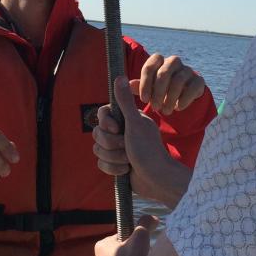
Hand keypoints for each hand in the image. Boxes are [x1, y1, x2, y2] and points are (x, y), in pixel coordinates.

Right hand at [93, 77, 191, 206]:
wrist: (157, 179)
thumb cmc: (149, 150)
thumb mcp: (136, 124)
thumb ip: (125, 101)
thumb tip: (119, 76)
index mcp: (126, 119)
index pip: (102, 114)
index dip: (106, 123)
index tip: (117, 129)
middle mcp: (120, 131)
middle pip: (98, 133)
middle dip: (111, 144)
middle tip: (126, 147)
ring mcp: (117, 148)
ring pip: (98, 149)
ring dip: (113, 157)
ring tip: (128, 160)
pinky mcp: (114, 163)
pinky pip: (100, 163)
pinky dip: (113, 168)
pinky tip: (126, 170)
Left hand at [135, 53, 205, 114]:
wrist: (181, 95)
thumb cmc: (160, 90)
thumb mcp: (148, 89)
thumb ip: (138, 87)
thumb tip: (127, 84)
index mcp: (159, 61)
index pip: (150, 66)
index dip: (146, 83)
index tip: (144, 99)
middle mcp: (173, 62)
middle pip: (164, 73)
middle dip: (158, 92)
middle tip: (155, 107)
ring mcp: (187, 70)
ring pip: (178, 81)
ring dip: (170, 98)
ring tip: (165, 111)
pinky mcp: (198, 80)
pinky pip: (192, 88)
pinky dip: (184, 99)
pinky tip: (178, 108)